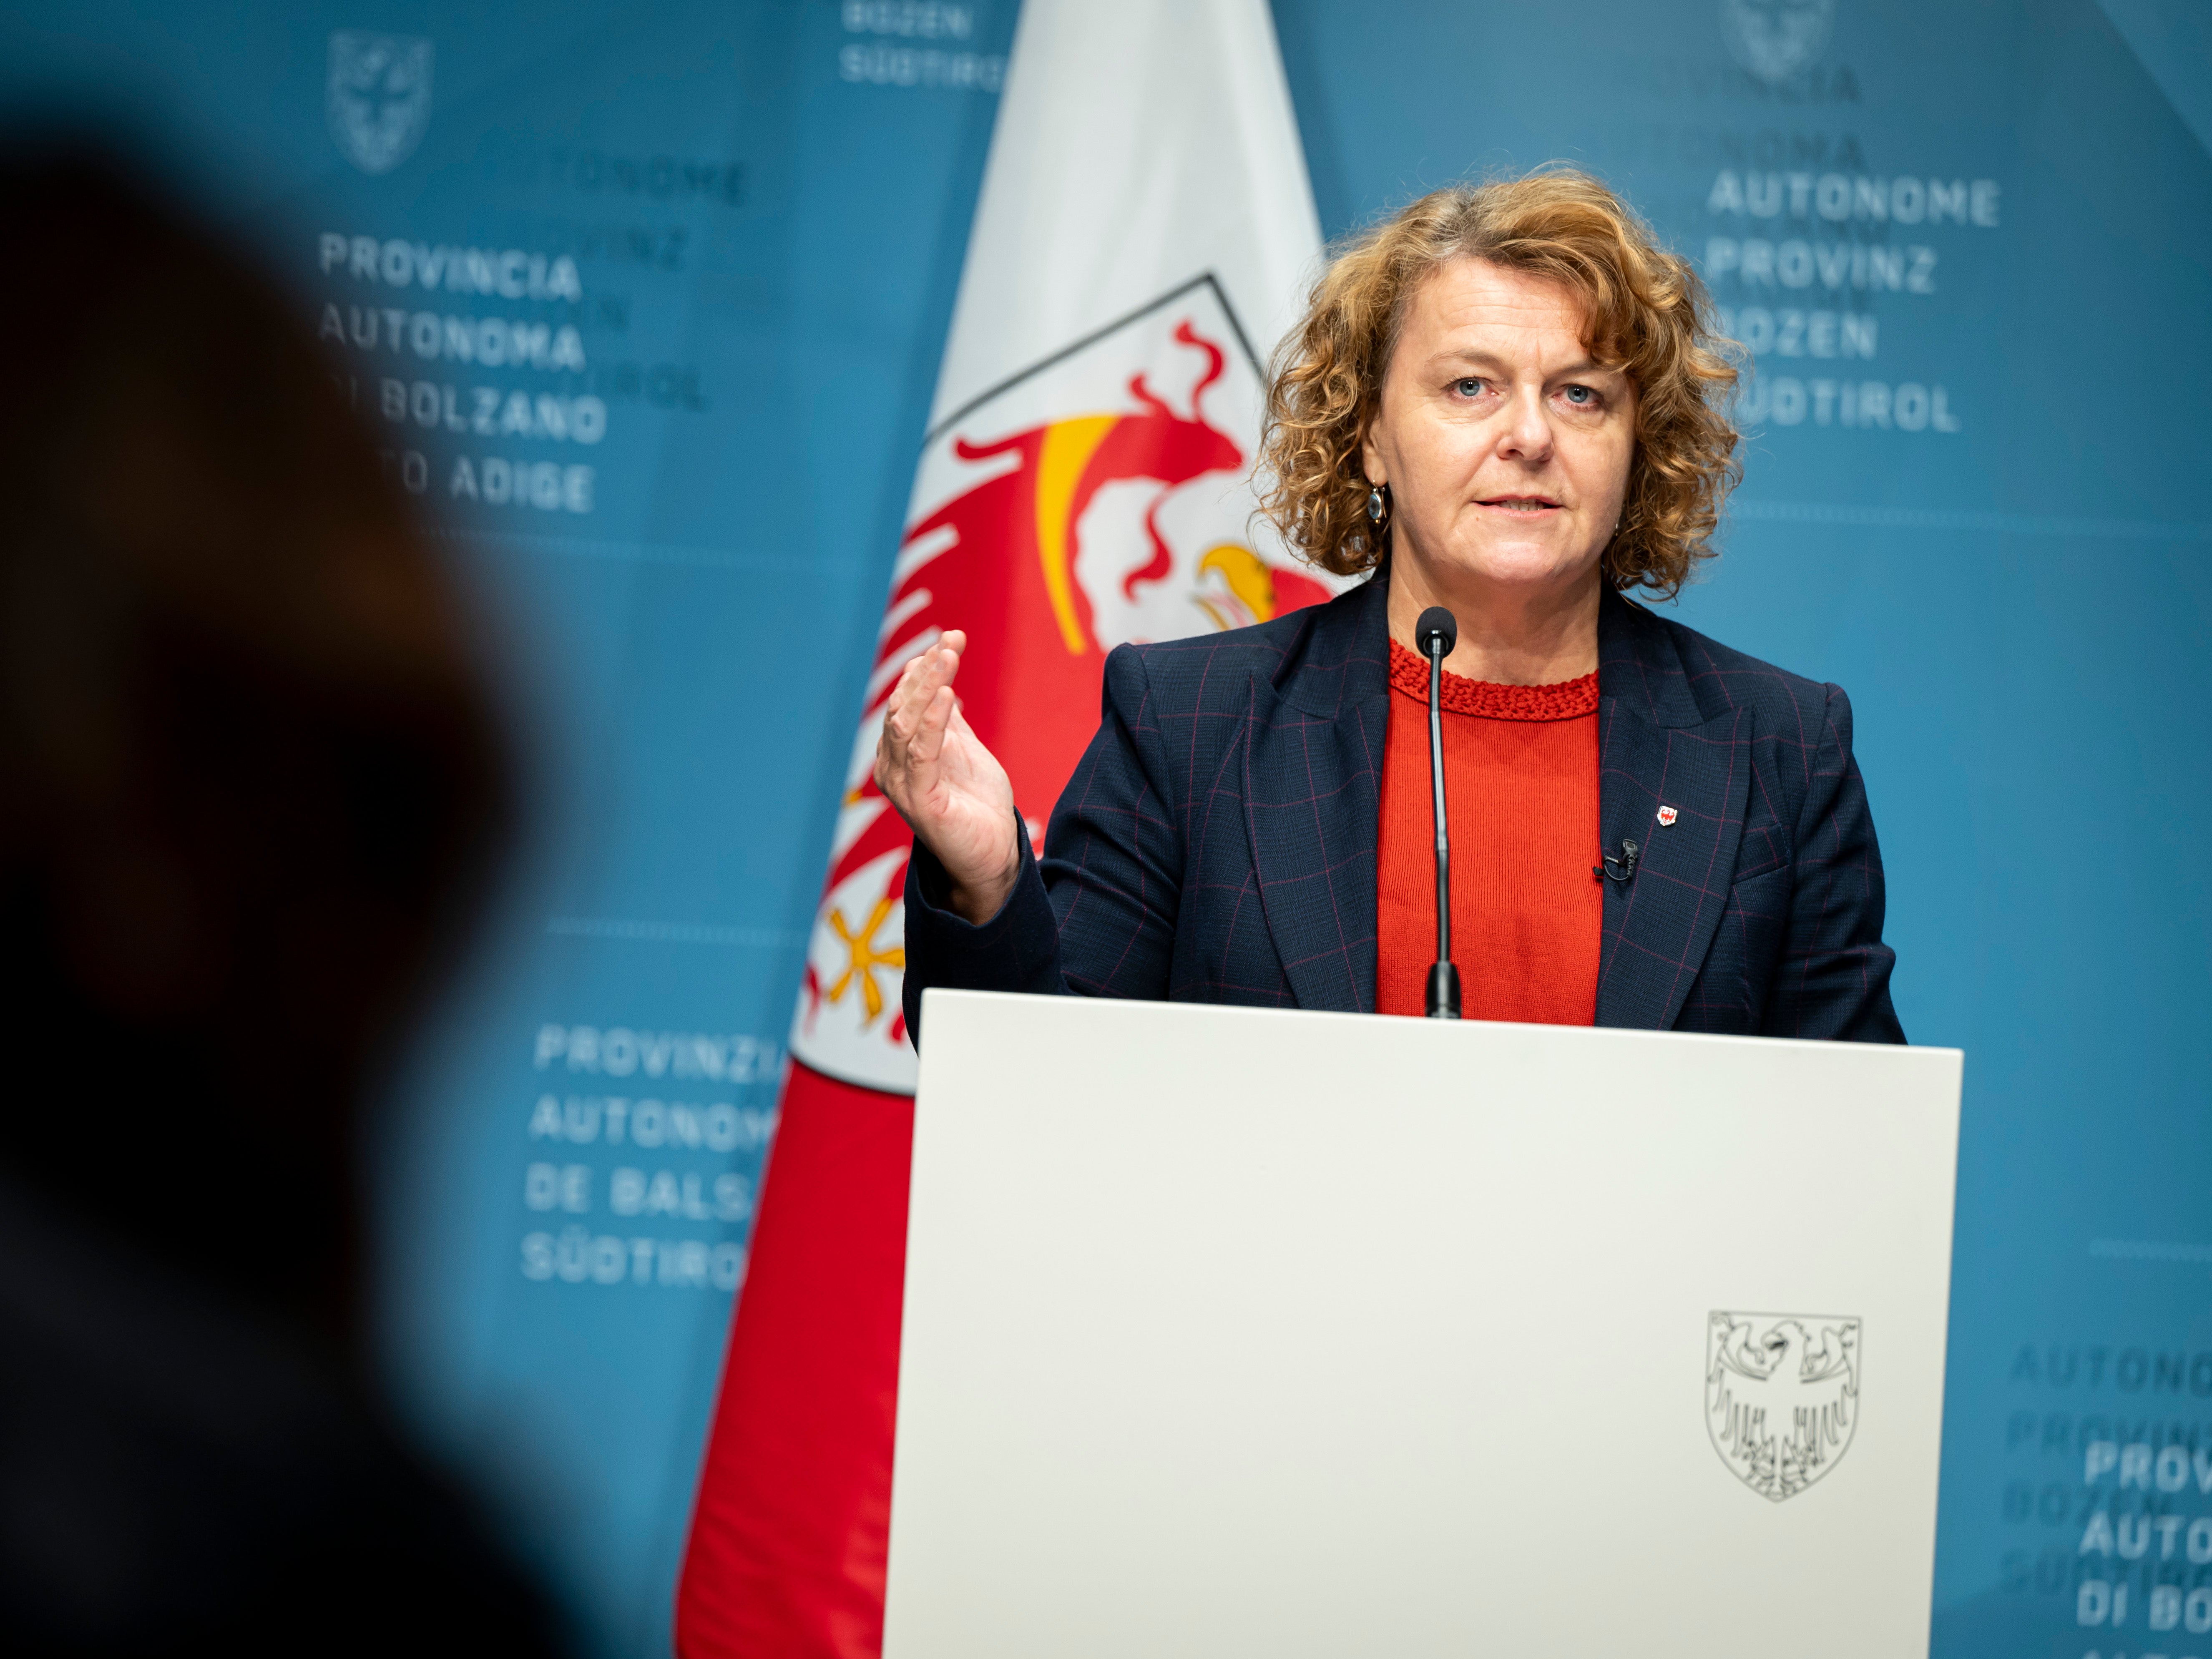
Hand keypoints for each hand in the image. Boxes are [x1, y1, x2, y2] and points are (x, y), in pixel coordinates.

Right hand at [873, 630, 1020, 923]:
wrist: (993, 854)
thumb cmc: (976, 804)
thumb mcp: (965, 750)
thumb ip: (949, 719)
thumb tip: (941, 677)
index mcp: (899, 752)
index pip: (906, 700)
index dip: (927, 667)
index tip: (952, 637)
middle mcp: (892, 767)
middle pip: (903, 706)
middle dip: (928, 671)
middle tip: (952, 639)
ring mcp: (902, 786)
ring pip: (907, 724)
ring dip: (929, 687)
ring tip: (949, 656)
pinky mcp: (920, 803)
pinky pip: (922, 755)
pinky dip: (933, 723)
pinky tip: (950, 696)